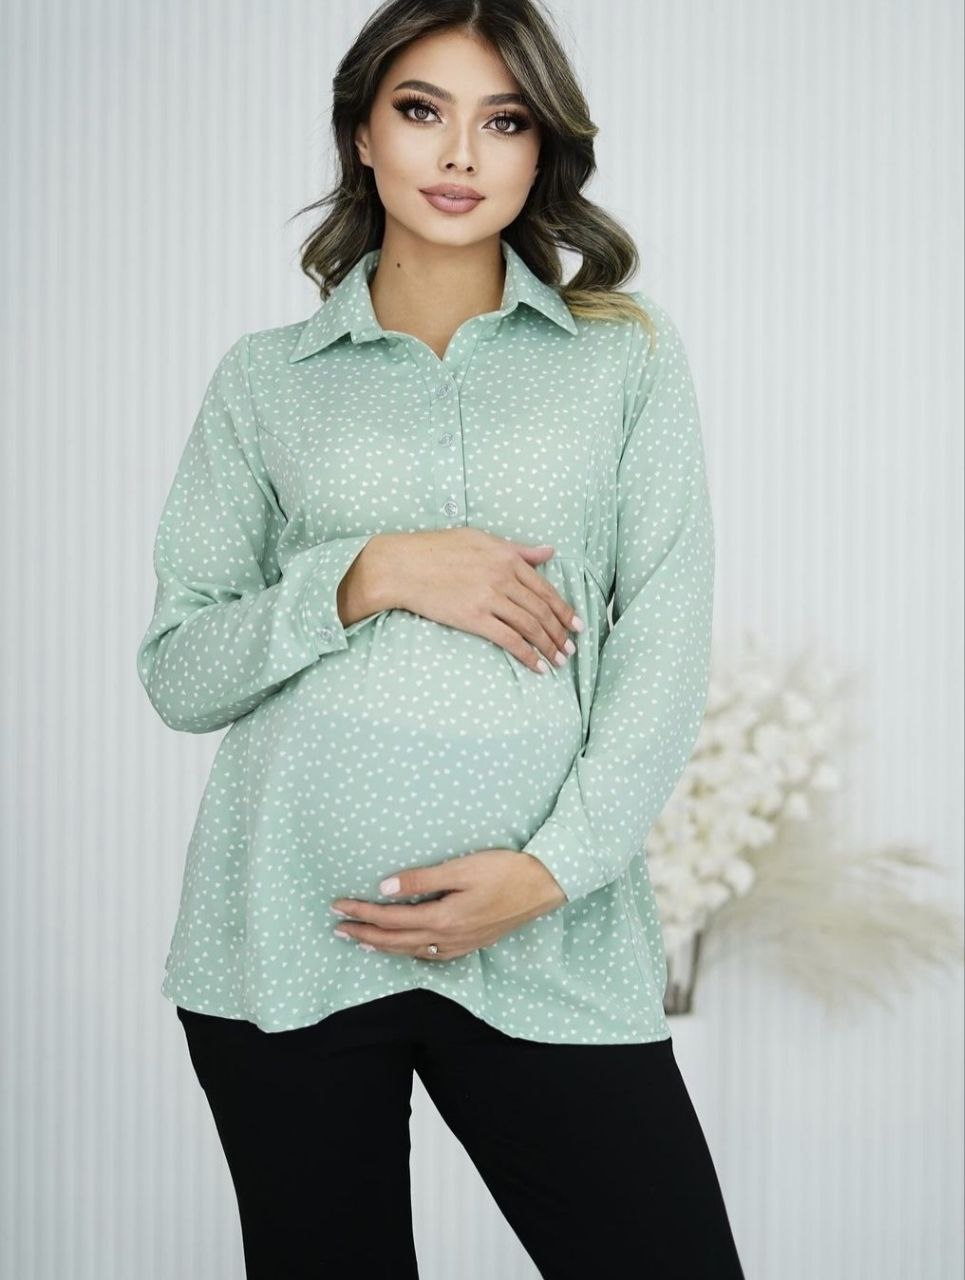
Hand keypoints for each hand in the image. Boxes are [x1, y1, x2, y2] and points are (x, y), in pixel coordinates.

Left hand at [329, 848, 567, 959]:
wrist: (544, 885)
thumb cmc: (505, 871)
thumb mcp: (462, 868)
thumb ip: (422, 880)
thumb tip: (384, 887)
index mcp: (443, 918)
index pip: (391, 919)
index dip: (362, 913)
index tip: (338, 907)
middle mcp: (448, 938)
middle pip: (396, 941)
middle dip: (365, 934)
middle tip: (338, 929)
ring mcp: (461, 944)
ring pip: (412, 952)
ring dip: (383, 946)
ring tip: (362, 941)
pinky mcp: (471, 943)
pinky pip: (431, 955)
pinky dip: (409, 952)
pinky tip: (405, 948)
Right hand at [373, 528, 583, 674]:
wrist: (403, 565)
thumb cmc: (437, 549)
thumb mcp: (481, 539)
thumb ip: (517, 549)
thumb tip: (549, 550)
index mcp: (507, 558)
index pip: (546, 589)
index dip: (565, 610)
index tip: (577, 625)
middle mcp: (504, 577)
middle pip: (542, 610)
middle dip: (561, 633)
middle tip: (571, 649)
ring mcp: (490, 598)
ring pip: (531, 626)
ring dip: (549, 646)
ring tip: (559, 660)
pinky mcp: (475, 618)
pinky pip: (510, 640)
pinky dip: (528, 655)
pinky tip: (538, 666)